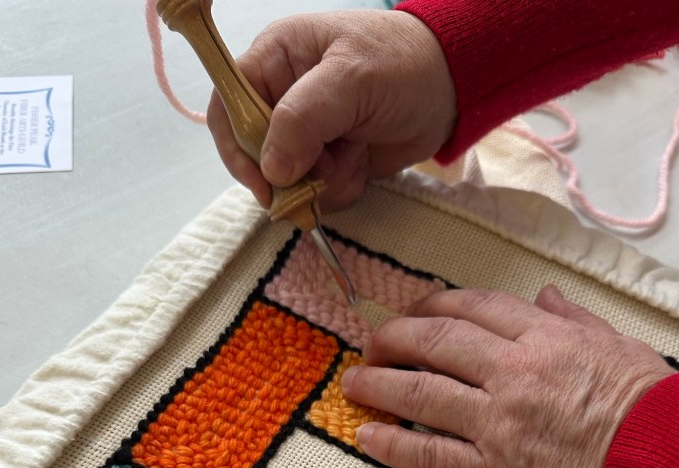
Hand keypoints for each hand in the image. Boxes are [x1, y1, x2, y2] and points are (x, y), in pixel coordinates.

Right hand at [206, 11, 456, 211]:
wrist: (449, 90)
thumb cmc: (401, 65)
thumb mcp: (351, 80)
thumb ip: (304, 119)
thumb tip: (270, 169)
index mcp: (274, 61)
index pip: (229, 108)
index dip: (237, 148)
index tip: (263, 182)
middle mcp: (281, 99)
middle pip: (254, 155)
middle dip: (290, 174)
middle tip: (325, 171)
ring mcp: (304, 136)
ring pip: (287, 183)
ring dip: (321, 183)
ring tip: (354, 156)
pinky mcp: (326, 163)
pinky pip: (315, 195)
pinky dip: (339, 189)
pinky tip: (361, 164)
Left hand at [341, 286, 673, 467]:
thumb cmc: (653, 415)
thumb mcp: (622, 349)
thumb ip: (576, 321)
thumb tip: (545, 298)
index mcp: (547, 339)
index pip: (474, 309)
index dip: (433, 307)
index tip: (411, 312)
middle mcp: (514, 374)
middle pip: (435, 343)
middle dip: (394, 338)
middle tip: (370, 343)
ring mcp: (498, 425)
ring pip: (421, 393)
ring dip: (379, 384)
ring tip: (354, 383)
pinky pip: (429, 455)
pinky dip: (393, 444)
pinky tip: (367, 436)